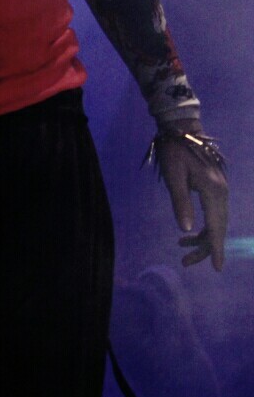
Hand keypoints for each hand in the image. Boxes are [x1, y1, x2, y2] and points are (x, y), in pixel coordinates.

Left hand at [156, 124, 228, 270]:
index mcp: (213, 190)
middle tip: (185, 261)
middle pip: (218, 226)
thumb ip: (181, 203)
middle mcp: (222, 191)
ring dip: (203, 237)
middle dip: (205, 247)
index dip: (215, 248)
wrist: (182, 128)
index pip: (216, 226)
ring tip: (182, 249)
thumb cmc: (174, 150)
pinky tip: (188, 232)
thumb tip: (187, 230)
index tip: (217, 268)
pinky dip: (204, 225)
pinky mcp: (216, 186)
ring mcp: (221, 188)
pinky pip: (214, 211)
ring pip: (217, 221)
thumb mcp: (173, 176)